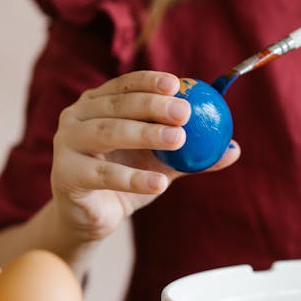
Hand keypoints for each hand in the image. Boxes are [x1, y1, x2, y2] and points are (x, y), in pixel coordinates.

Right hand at [51, 70, 239, 244]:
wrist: (93, 218)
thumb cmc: (125, 180)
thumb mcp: (162, 164)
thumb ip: (192, 154)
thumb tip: (234, 149)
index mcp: (98, 104)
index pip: (125, 85)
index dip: (150, 82)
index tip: (178, 85)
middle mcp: (78, 117)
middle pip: (116, 105)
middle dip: (152, 106)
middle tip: (185, 113)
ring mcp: (67, 144)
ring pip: (107, 133)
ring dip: (144, 134)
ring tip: (178, 140)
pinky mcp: (65, 175)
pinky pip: (102, 174)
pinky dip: (132, 178)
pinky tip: (159, 183)